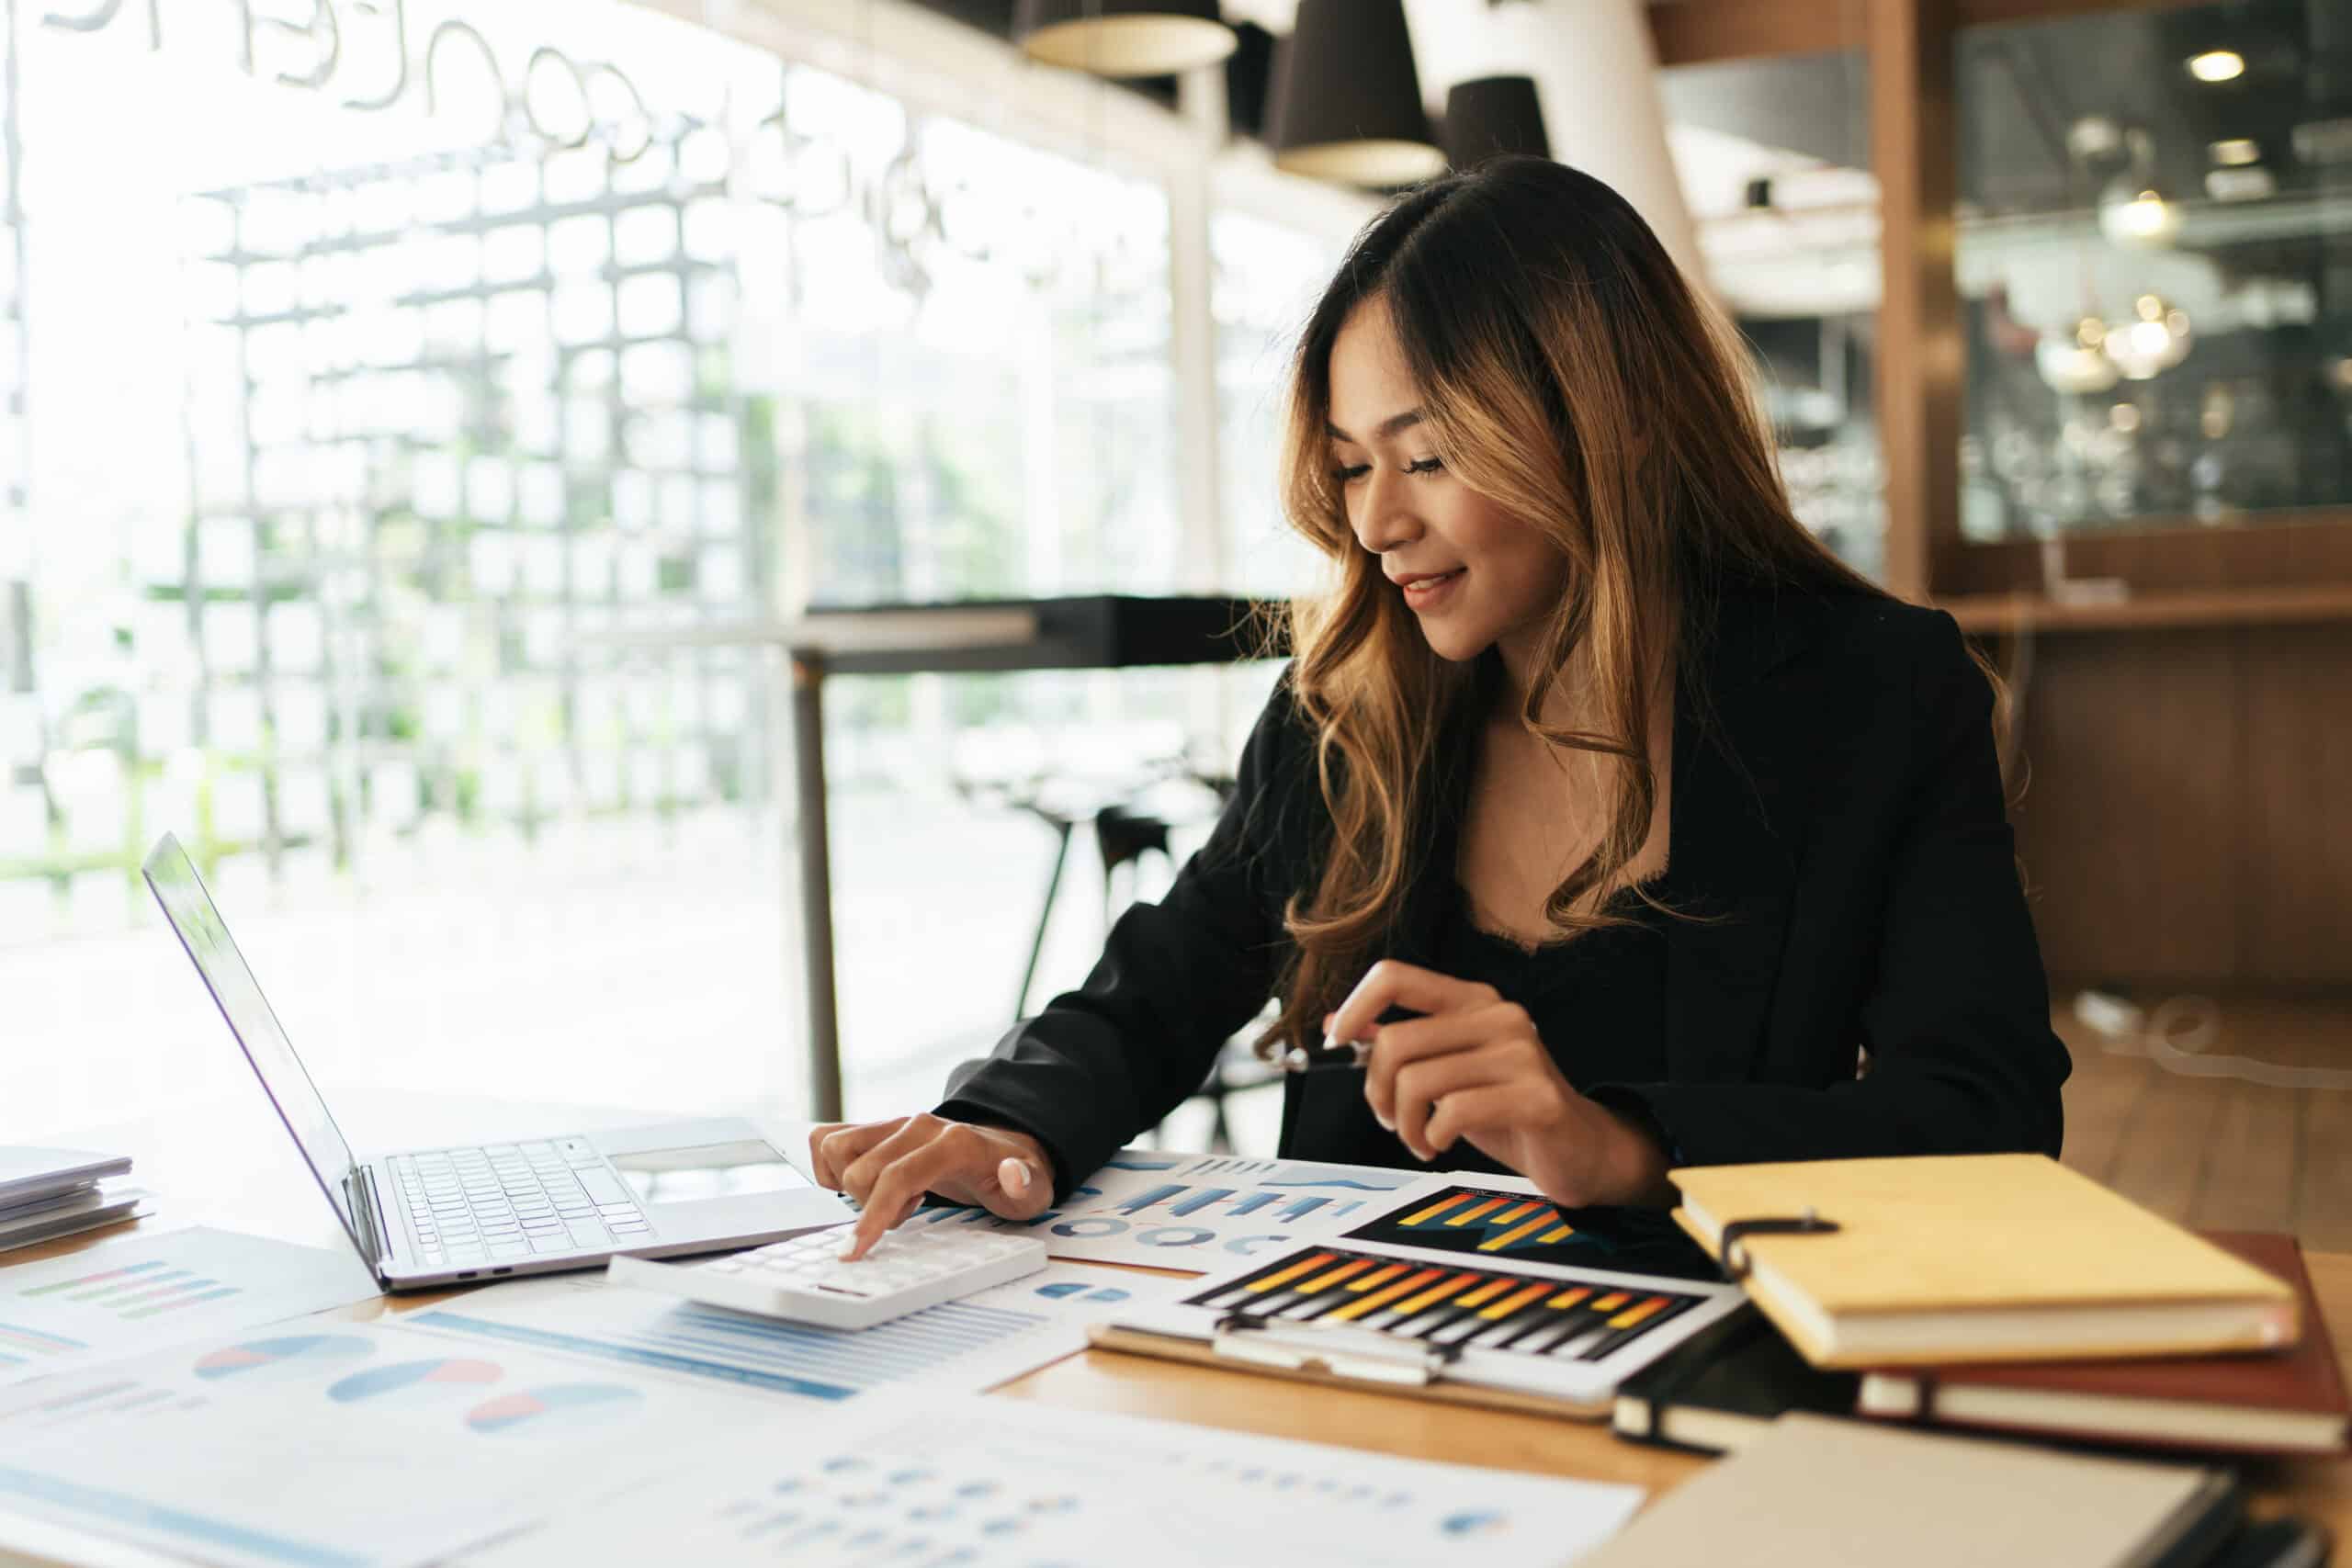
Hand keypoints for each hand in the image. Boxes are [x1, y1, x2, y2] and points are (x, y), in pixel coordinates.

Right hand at [808, 1115, 1052, 1259]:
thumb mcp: (1034, 1190)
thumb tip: (1013, 1172)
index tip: (854, 1250)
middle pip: (861, 1170)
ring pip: (837, 1147)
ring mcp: (896, 1123)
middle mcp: (919, 1125)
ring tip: (891, 1198)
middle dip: (872, 1207)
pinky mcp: (879, 1127)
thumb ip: (1026, 1185)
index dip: (873, 1214)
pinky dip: (829, 1165)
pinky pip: (829, 1137)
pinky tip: (862, 1186)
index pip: (898, 1176)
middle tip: (909, 1214)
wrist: (1002, 1149)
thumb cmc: (1013, 1176)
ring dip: (852, 1184)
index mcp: (954, 1142)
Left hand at [1326, 960, 1672, 1207]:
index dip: (1355, 1005)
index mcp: (1473, 1000)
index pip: (1395, 976)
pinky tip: (1442, 1145)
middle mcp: (1499, 1015)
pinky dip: (1433, 1137)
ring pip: (1416, 1082)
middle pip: (1394, 1042)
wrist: (1580, 1150)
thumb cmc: (1505, 1107)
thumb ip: (1401, 1042)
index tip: (1338, 1044)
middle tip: (1392, 1121)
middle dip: (1376, 1092)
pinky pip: (1452, 1112)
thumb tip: (1336, 1023)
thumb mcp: (1449, 1068)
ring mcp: (1522, 1053)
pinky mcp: (1537, 1097)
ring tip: (1421, 1140)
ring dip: (1404, 1125)